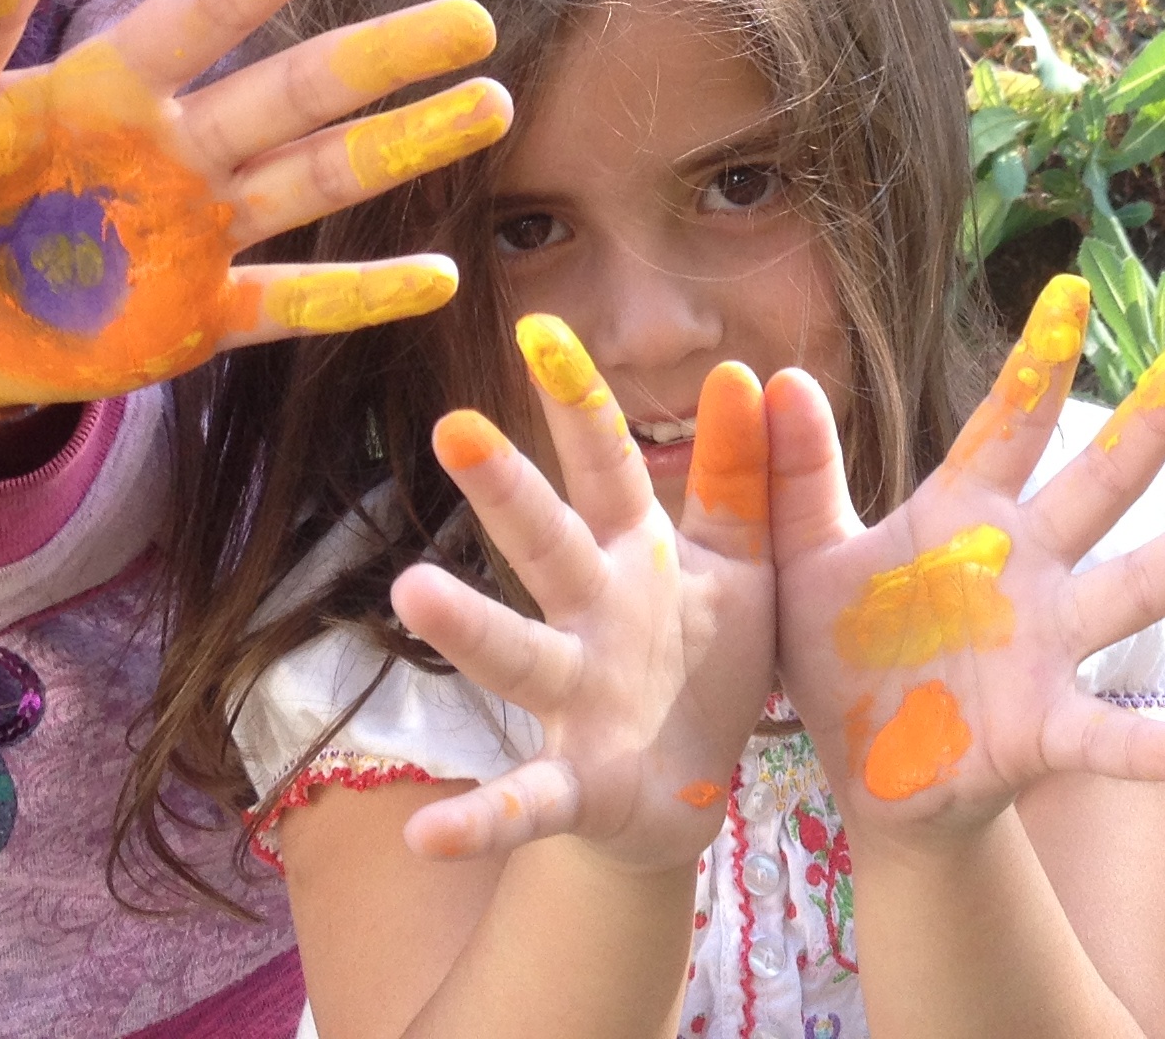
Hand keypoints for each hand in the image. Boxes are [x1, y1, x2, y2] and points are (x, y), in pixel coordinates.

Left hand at [0, 0, 513, 406]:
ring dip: (400, 148)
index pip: (201, 13)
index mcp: (107, 88)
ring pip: (315, 180)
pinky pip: (290, 304)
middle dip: (384, 57)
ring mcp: (196, 232)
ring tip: (487, 104)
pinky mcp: (195, 317)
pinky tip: (438, 282)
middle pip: (294, 92)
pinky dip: (360, 296)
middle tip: (477, 19)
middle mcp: (173, 148)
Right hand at [388, 319, 776, 871]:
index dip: (578, 400)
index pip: (605, 464)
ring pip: (519, 655)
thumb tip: (753, 370)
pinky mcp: (576, 786)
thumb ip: (745, 476)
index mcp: (634, 554)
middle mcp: (589, 614)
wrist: (692, 794)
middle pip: (545, 543)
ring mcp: (574, 698)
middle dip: (505, 490)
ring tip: (411, 589)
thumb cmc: (707, 654)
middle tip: (454, 427)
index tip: (539, 327)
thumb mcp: (742, 561)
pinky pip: (524, 804)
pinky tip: (429, 836)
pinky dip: (478, 820)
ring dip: (468, 626)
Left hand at [767, 273, 1164, 839]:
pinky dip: (1147, 743)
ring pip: (1130, 589)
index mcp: (960, 516)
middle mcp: (1019, 569)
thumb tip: (773, 374)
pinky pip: (1102, 736)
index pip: (1005, 423)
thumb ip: (795, 473)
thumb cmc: (840, 648)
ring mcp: (1041, 645)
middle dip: (1143, 427)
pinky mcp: (1041, 728)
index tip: (1070, 288)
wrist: (861, 767)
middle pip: (1091, 486)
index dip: (1036, 361)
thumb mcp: (802, 552)